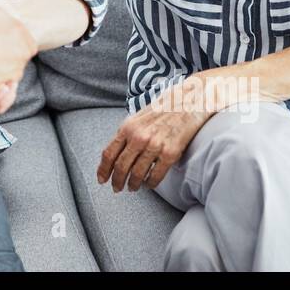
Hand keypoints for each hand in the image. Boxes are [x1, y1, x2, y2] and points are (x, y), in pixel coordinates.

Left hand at [97, 80, 212, 192]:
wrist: (188, 101)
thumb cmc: (162, 109)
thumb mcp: (138, 118)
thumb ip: (126, 135)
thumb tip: (115, 155)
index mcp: (127, 127)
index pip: (109, 154)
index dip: (103, 170)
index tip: (101, 179)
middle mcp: (139, 137)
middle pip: (121, 166)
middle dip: (117, 181)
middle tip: (117, 188)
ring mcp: (154, 145)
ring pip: (137, 173)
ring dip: (133, 184)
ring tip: (133, 187)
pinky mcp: (170, 153)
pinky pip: (156, 175)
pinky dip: (150, 183)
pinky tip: (149, 184)